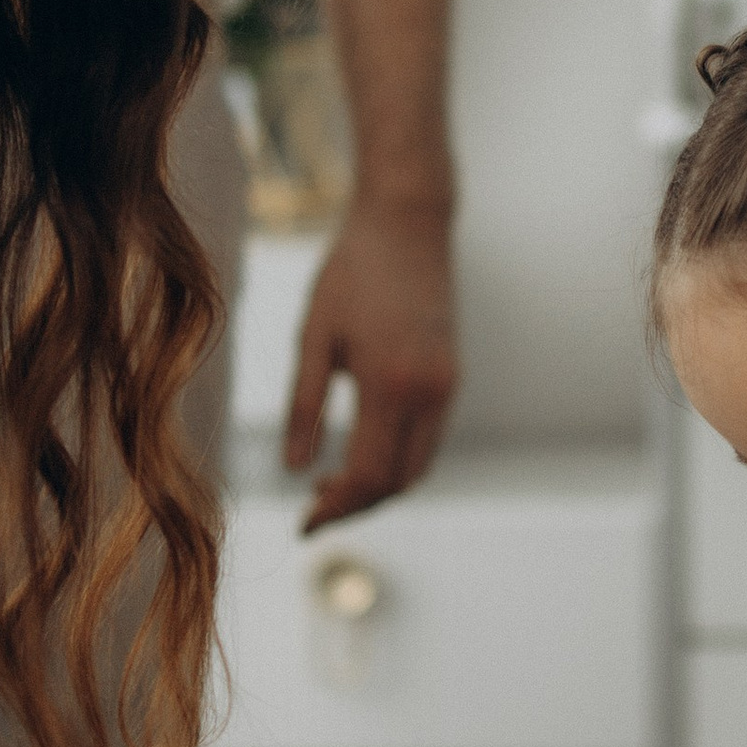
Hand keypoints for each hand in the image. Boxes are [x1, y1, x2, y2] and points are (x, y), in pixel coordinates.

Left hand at [287, 196, 456, 528]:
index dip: (334, 509)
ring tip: (330, 486)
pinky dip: (397, 462)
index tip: (301, 524)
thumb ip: (304, 405)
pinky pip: (428, 441)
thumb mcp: (314, 335)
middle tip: (311, 510)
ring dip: (378, 489)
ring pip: (419, 467)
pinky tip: (360, 454)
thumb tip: (293, 471)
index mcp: (390, 382)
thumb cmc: (350, 271)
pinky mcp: (453, 377)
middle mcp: (429, 391)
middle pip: (398, 483)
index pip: (367, 474)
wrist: (407, 222)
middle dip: (356, 507)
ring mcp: (448, 385)